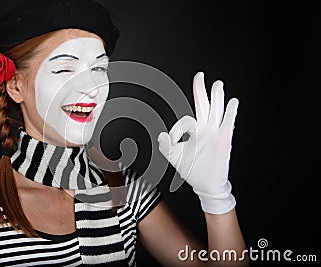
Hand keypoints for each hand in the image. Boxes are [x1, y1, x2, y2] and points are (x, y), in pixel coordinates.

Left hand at [157, 72, 238, 213]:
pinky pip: (227, 124)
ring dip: (217, 97)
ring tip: (217, 84)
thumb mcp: (174, 157)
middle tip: (200, 75)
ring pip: (216, 110)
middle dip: (201, 90)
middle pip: (203, 105)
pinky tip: (232, 103)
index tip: (170, 140)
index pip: (185, 120)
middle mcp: (205, 129)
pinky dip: (230, 113)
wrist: (205, 185)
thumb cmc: (191, 170)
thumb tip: (160, 134)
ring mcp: (215, 133)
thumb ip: (166, 146)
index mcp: (194, 131)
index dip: (176, 129)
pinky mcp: (223, 141)